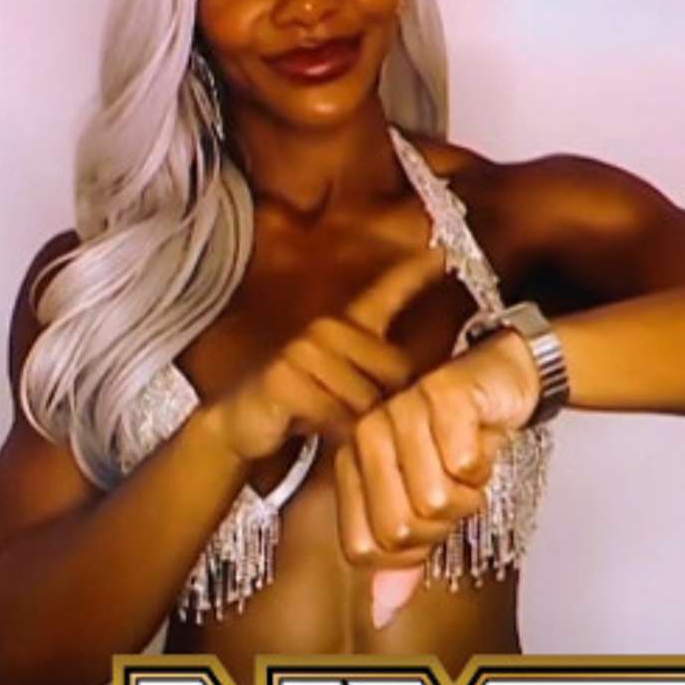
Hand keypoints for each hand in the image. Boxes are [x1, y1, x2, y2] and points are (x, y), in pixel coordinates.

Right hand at [213, 249, 445, 462]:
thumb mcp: (347, 387)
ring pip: (366, 399)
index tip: (442, 254)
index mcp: (345, 326)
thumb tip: (418, 386)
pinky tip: (308, 424)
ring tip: (325, 418)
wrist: (242, 422)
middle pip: (394, 371)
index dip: (415, 273)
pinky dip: (331, 431)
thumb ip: (380, 377)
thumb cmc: (301, 405)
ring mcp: (305, 350)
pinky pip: (336, 413)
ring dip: (353, 423)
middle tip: (348, 411)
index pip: (386, 292)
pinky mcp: (286, 376)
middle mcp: (327, 329)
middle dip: (383, 403)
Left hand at [334, 330, 541, 625]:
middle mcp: (366, 435)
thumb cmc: (459, 441)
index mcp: (352, 464)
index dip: (409, 551)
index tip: (432, 521)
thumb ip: (404, 558)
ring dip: (469, 489)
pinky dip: (485, 461)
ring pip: (434, 499)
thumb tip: (382, 612)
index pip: (366, 548)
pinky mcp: (438, 394)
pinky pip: (465, 464)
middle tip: (457, 486)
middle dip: (444, 521)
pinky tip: (481, 435)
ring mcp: (399, 411)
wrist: (499, 383)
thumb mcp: (430, 505)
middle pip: (398, 528)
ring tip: (468, 458)